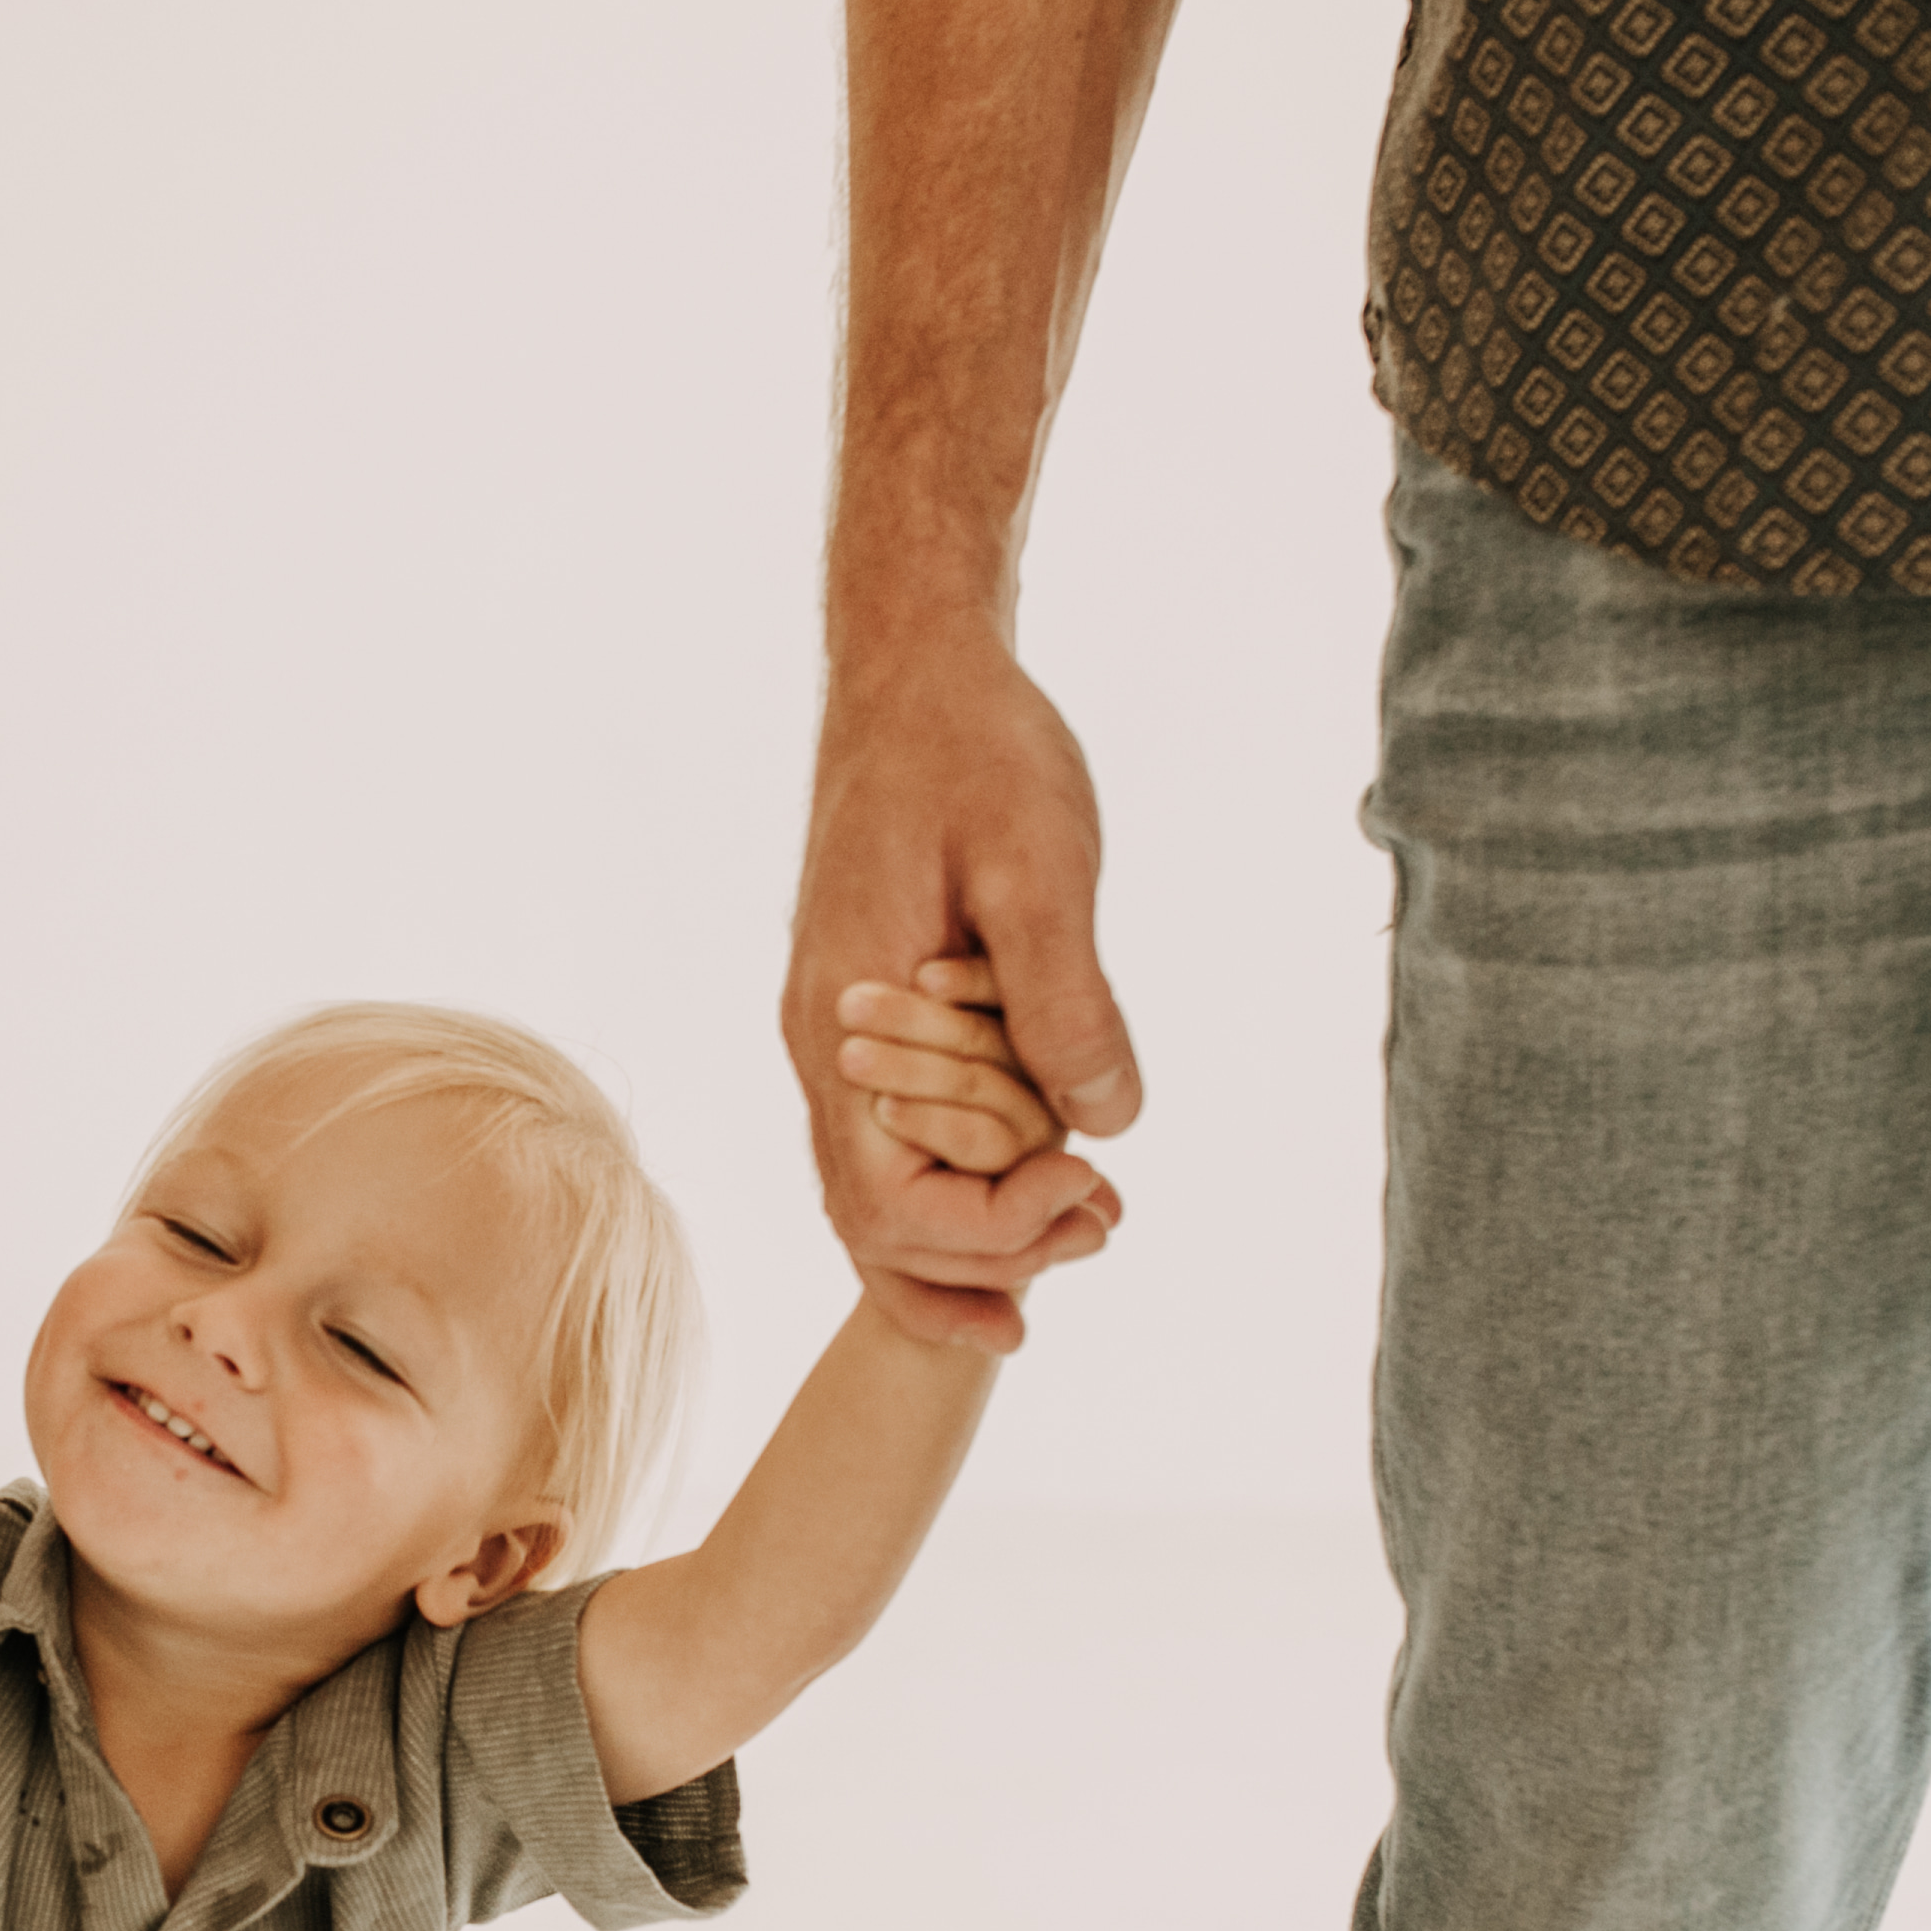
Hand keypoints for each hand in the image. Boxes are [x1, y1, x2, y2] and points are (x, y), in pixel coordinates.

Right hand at [781, 624, 1129, 1349]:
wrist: (914, 673)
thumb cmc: (974, 751)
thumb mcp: (1040, 863)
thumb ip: (1065, 997)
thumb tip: (1108, 1126)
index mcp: (843, 1024)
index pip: (889, 1206)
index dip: (993, 1229)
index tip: (1091, 1184)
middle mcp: (822, 1050)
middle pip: (876, 1228)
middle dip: (989, 1257)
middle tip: (1104, 1229)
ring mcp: (836, 1038)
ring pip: (880, 1195)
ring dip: (976, 1236)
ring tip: (1086, 1229)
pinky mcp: (868, 1017)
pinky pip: (896, 1139)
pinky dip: (962, 1184)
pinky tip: (1040, 1183)